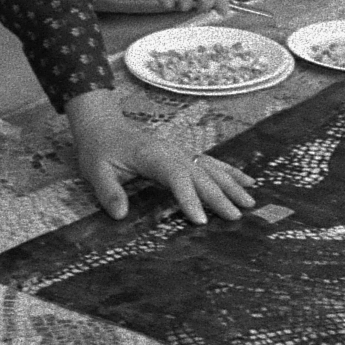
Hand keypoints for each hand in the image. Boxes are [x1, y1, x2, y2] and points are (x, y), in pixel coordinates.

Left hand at [65, 92, 254, 223]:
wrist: (103, 125)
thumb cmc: (99, 149)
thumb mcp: (95, 170)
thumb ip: (108, 192)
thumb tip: (120, 215)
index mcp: (152, 156)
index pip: (176, 177)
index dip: (190, 198)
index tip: (200, 220)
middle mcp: (172, 152)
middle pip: (200, 175)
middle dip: (220, 196)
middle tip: (236, 217)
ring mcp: (180, 152)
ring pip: (211, 169)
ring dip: (231, 185)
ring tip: (249, 203)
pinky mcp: (183, 154)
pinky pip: (210, 163)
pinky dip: (230, 172)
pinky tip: (247, 181)